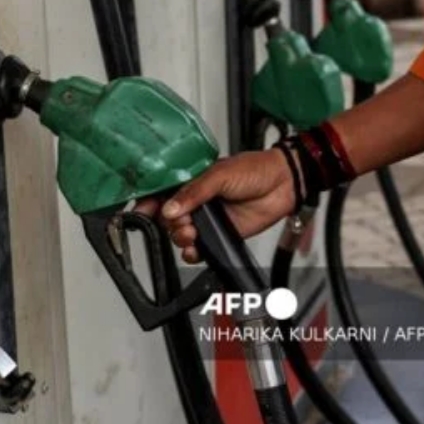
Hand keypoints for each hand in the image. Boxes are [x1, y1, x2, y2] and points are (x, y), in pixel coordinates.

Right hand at [135, 149, 296, 262]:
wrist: (283, 185)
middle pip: (167, 218)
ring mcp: (207, 219)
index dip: (149, 203)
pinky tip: (195, 249)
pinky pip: (199, 249)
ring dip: (180, 238)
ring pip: (180, 235)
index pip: (162, 193)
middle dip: (169, 224)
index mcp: (191, 181)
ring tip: (191, 233)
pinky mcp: (220, 235)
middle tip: (182, 222)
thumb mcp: (219, 174)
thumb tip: (170, 208)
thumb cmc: (255, 170)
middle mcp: (196, 201)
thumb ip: (194, 192)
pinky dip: (193, 253)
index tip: (141, 212)